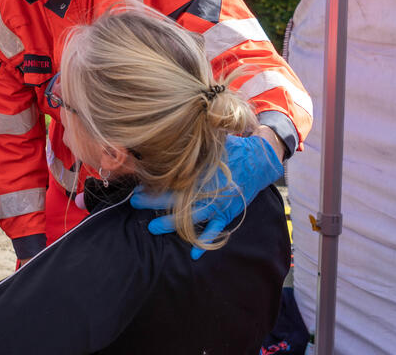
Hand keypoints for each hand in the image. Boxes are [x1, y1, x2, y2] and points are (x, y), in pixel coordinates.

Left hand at [130, 134, 282, 258]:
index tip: (138, 187)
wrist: (260, 160)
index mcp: (203, 173)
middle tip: (135, 203)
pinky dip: (205, 244)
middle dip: (154, 202)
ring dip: (171, 224)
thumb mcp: (212, 144)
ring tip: (152, 227)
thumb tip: (168, 139)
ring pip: (191, 219)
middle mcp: (209, 191)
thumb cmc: (232, 149)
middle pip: (177, 200)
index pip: (173, 181)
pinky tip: (193, 256)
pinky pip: (215, 232)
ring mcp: (219, 205)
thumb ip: (193, 148)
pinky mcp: (227, 214)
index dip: (155, 185)